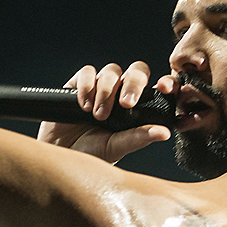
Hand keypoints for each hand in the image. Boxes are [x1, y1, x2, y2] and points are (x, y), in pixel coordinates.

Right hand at [37, 61, 172, 163]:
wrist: (59, 155)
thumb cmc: (90, 155)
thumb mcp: (117, 148)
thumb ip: (138, 138)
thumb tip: (165, 133)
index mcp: (138, 108)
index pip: (157, 87)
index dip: (166, 82)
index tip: (165, 88)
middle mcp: (121, 94)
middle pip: (137, 71)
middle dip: (134, 83)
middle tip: (126, 104)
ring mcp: (100, 88)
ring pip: (112, 71)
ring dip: (107, 91)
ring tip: (98, 115)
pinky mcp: (78, 85)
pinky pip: (87, 73)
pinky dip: (87, 85)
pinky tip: (83, 105)